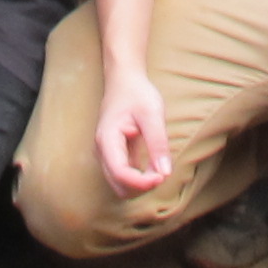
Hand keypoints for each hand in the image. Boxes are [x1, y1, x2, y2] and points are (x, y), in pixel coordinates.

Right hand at [92, 65, 173, 195]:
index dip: (142, 182)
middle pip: (119, 186)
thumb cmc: (137, 93)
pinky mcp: (114, 156)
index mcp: (108, 140)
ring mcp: (107, 155)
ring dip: (141, 185)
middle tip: (163, 172)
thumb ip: (158, 143)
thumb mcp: (152, 113)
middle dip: (142, 186)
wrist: (124, 80)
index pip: (120, 174)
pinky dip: (140, 178)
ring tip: (159, 167)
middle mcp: (103, 152)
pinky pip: (125, 177)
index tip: (162, 177)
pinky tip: (154, 166)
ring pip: (121, 186)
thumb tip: (165, 173)